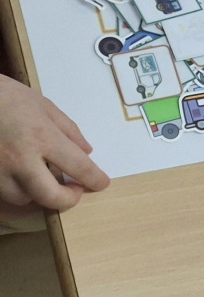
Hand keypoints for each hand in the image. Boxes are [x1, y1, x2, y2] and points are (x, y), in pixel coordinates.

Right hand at [0, 74, 107, 217]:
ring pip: (23, 198)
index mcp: (42, 137)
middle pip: (50, 196)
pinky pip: (4, 192)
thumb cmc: (6, 96)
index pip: (78, 166)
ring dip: (38, 193)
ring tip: (43, 178)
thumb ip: (68, 129)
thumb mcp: (43, 105)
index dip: (94, 179)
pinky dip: (16, 189)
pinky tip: (21, 175)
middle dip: (67, 200)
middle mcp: (20, 158)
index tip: (101, 183)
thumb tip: (86, 151)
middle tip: (74, 191)